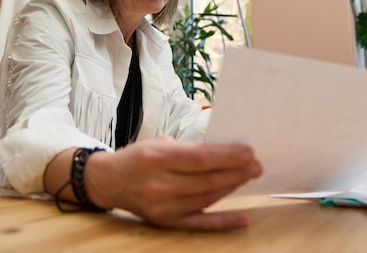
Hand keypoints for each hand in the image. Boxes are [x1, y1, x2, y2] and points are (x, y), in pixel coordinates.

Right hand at [84, 136, 262, 229]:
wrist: (109, 181)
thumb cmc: (138, 157)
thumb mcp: (159, 143)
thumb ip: (189, 149)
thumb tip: (225, 152)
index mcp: (157, 158)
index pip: (200, 158)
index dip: (227, 156)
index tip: (249, 152)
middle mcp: (159, 184)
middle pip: (207, 179)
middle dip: (236, 171)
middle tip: (256, 165)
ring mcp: (163, 206)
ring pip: (207, 198)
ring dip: (232, 187)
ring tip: (249, 176)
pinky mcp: (165, 221)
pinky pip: (200, 222)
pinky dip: (223, 221)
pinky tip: (243, 218)